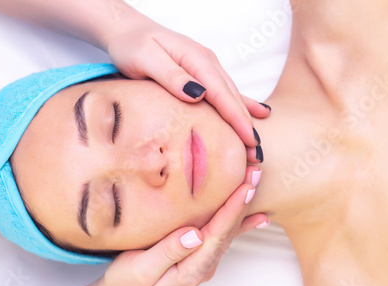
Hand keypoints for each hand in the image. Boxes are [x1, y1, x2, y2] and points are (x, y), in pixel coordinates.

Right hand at [99, 165, 267, 285]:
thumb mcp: (141, 270)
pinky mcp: (196, 255)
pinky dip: (237, 221)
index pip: (217, 235)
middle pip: (228, 230)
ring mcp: (201, 262)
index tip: (246, 188)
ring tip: (254, 183)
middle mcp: (202, 266)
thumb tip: (194, 234)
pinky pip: (220, 235)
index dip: (232, 210)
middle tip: (256, 173)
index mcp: (191, 270)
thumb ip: (168, 252)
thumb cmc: (126, 283)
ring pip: (227, 231)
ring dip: (241, 207)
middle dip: (243, 202)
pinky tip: (256, 217)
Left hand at [104, 7, 269, 162]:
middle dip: (246, 125)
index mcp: (195, 59)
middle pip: (232, 97)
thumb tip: (197, 94)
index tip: (249, 139)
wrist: (127, 29)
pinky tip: (259, 113)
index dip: (237, 118)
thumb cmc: (132, 44)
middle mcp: (207, 61)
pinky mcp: (202, 71)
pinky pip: (225, 90)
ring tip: (256, 145)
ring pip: (232, 96)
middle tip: (256, 154)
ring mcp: (206, 66)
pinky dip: (242, 103)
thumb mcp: (146, 57)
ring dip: (245, 120)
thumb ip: (171, 75)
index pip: (221, 93)